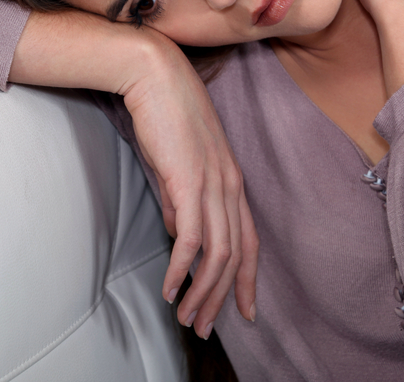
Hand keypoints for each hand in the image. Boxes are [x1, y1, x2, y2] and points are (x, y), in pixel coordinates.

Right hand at [10, 10, 257, 337]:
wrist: (154, 75)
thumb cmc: (164, 115)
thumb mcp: (178, 162)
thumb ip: (179, 199)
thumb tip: (176, 231)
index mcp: (232, 181)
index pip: (249, 241)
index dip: (247, 280)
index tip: (243, 311)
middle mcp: (230, 186)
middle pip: (235, 256)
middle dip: (221, 298)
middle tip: (205, 328)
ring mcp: (212, 184)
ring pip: (217, 254)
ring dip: (201, 292)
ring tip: (186, 318)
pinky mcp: (188, 182)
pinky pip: (190, 240)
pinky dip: (181, 270)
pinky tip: (168, 288)